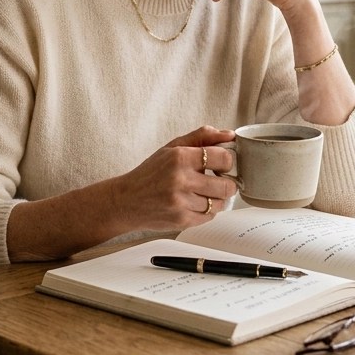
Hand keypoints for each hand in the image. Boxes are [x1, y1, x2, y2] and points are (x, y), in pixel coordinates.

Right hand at [106, 126, 237, 231]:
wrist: (126, 200)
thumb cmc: (150, 173)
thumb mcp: (172, 148)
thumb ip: (201, 137)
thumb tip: (229, 134)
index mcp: (180, 157)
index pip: (224, 158)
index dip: (228, 161)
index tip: (223, 164)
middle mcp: (181, 180)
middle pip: (227, 185)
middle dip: (227, 183)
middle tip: (220, 180)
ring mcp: (181, 202)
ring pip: (219, 203)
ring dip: (217, 198)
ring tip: (204, 192)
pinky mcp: (181, 220)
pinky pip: (209, 216)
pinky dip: (207, 211)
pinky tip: (195, 203)